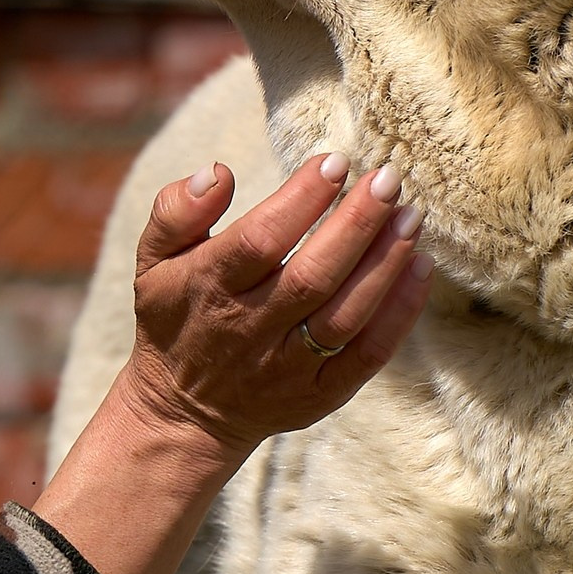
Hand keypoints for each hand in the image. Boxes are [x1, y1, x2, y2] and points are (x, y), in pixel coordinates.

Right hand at [112, 152, 431, 459]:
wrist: (182, 412)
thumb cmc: (174, 315)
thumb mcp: (152, 259)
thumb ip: (177, 210)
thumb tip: (219, 171)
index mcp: (209, 288)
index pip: (260, 240)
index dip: (300, 200)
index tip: (334, 161)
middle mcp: (250, 329)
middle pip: (312, 277)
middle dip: (356, 225)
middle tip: (388, 179)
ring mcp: (288, 367)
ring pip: (345, 316)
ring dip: (385, 264)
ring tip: (412, 216)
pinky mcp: (319, 395)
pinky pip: (367, 356)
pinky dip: (399, 314)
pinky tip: (420, 268)